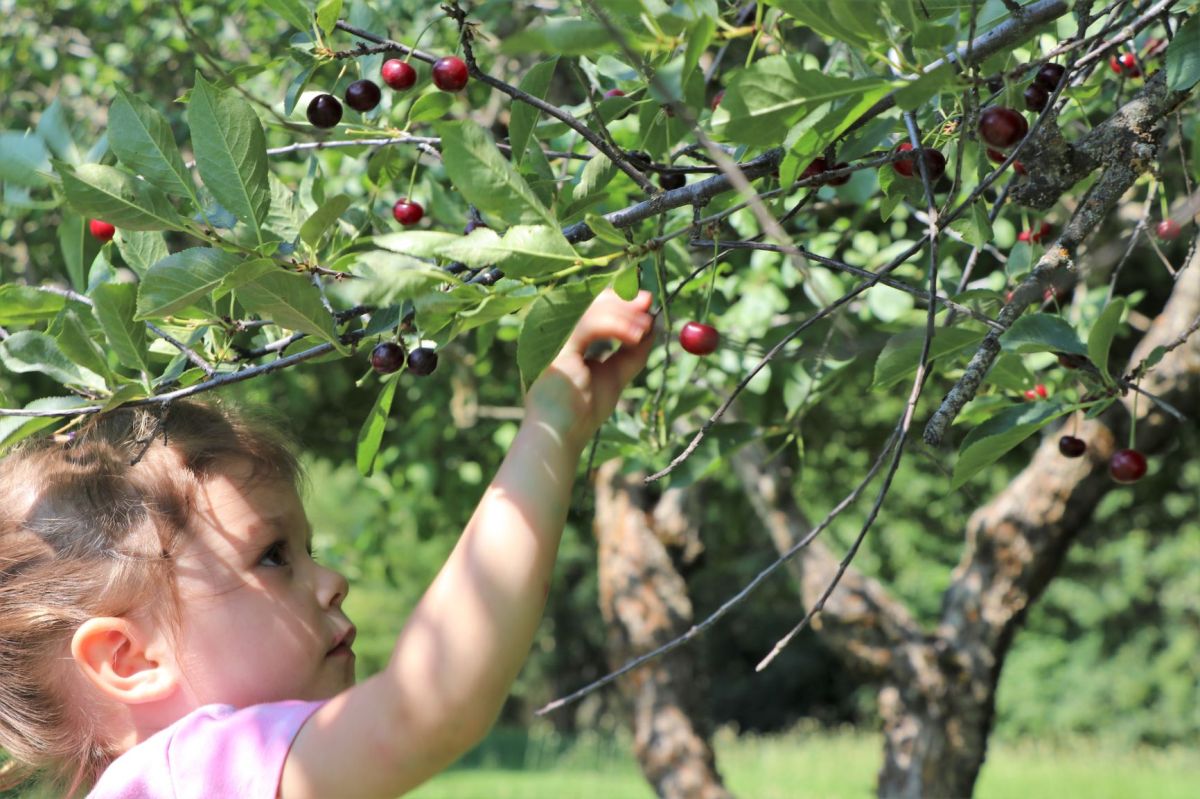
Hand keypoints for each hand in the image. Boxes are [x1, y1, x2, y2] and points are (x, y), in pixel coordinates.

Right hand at [525, 289, 654, 449]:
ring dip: (625, 314)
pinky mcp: (555, 347)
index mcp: (563, 336)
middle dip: (623, 300)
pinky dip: (617, 327)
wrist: (561, 437)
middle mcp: (553, 332)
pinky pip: (590, 326)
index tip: (645, 301)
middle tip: (648, 303)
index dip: (618, 299)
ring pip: (592, 310)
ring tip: (647, 326)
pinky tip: (636, 336)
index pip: (589, 305)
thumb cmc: (582, 412)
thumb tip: (652, 324)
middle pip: (588, 300)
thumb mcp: (615, 374)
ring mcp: (551, 338)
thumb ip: (631, 351)